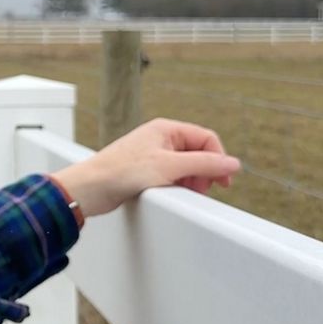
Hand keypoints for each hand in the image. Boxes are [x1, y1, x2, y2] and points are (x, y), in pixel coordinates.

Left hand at [52, 118, 241, 218]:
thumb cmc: (122, 171)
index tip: (223, 182)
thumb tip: (233, 164)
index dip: (219, 159)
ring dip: (192, 180)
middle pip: (198, 153)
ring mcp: (152, 155)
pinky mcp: (145, 172)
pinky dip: (178, 186)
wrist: (89, 188)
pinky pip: (172, 177)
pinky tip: (172, 195)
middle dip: (205, 172)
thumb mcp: (169, 167)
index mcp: (166, 129)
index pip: (206, 138)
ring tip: (186, 193)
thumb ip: (203, 164)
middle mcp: (160, 139)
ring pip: (186, 167)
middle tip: (202, 190)